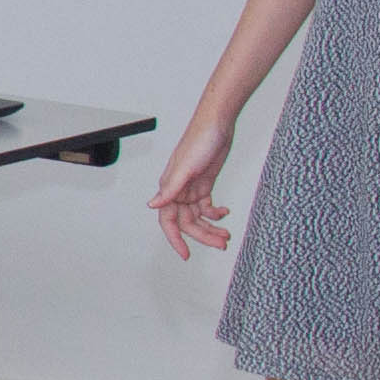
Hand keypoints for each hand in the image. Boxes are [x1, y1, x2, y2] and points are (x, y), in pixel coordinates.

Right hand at [147, 118, 234, 260]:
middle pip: (188, 222)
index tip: (186, 255)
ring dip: (212, 227)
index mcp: (170, 188)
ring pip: (198, 217)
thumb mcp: (185, 168)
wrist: (217, 124)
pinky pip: (206, 206)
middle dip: (204, 235)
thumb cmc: (199, 140)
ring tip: (226, 234)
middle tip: (221, 243)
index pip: (168, 221)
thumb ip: (170, 189)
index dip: (175, 240)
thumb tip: (153, 206)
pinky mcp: (205, 183)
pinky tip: (224, 213)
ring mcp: (192, 188)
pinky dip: (215, 213)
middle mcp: (179, 191)